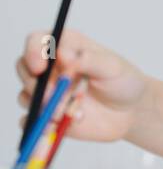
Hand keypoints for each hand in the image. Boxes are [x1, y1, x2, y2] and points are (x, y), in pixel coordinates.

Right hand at [15, 27, 149, 142]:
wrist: (131, 111)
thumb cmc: (122, 82)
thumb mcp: (113, 68)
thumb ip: (89, 59)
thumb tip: (63, 53)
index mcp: (65, 46)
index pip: (36, 41)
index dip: (33, 53)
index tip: (40, 68)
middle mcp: (50, 67)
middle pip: (25, 69)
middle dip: (39, 86)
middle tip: (58, 98)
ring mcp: (45, 91)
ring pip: (26, 96)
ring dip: (47, 107)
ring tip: (78, 113)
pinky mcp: (46, 114)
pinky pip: (29, 121)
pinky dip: (41, 125)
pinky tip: (59, 126)